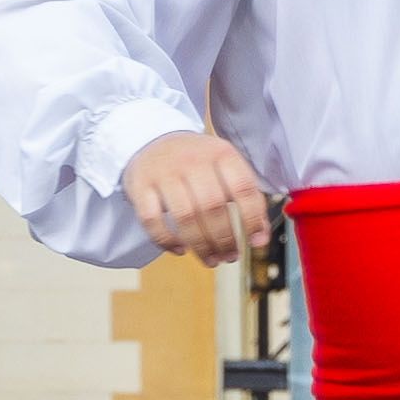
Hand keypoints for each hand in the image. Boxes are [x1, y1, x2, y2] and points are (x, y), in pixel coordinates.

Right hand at [119, 128, 275, 266]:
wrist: (153, 140)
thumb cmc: (198, 163)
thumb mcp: (227, 169)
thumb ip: (248, 201)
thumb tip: (260, 240)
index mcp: (221, 153)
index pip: (243, 188)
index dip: (252, 219)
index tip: (254, 242)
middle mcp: (192, 160)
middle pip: (213, 206)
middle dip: (224, 239)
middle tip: (229, 256)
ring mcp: (164, 172)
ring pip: (185, 216)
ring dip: (201, 245)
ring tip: (211, 259)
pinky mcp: (140, 186)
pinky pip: (152, 219)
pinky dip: (166, 240)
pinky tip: (180, 249)